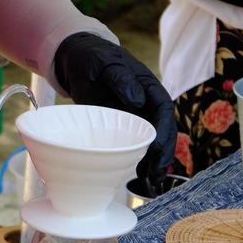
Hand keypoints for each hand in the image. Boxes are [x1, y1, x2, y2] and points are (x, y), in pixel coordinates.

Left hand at [53, 31, 176, 185]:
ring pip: (151, 143)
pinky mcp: (122, 128)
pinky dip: (138, 161)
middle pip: (162, 132)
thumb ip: (122, 79)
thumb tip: (138, 100)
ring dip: (153, 163)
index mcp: (149, 88)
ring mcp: (136, 118)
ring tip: (150, 183)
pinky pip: (135, 146)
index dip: (164, 132)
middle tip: (156, 175)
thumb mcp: (106, 64)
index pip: (164, 111)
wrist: (77, 61)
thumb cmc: (94, 58)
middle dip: (162, 155)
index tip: (157, 149)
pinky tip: (137, 177)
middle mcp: (147, 105)